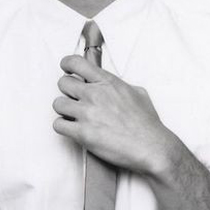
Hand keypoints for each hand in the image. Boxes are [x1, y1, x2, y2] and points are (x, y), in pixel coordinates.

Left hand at [52, 54, 175, 174]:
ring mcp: (87, 113)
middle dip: (67, 90)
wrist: (151, 147)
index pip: (76, 63)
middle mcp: (94, 94)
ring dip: (64, 110)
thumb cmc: (147, 123)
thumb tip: (112, 84)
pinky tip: (73, 129)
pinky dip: (63, 127)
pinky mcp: (82, 133)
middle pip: (63, 83)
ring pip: (58, 104)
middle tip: (73, 98)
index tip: (66, 68)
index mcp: (107, 82)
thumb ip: (119, 85)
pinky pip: (58, 125)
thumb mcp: (138, 92)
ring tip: (74, 116)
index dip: (67, 64)